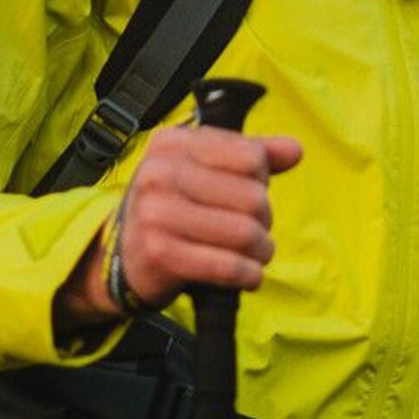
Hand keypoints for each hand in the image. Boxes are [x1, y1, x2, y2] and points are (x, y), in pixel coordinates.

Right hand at [56, 122, 302, 327]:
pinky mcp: (161, 253)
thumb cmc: (174, 208)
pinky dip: (248, 275)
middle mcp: (160, 172)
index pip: (250, 156)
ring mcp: (157, 213)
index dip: (261, 180)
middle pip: (252, 197)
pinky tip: (249, 276)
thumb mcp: (205, 171)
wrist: (125, 257)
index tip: (248, 193)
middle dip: (264, 220)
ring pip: (245, 232)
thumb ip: (252, 156)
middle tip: (253, 232)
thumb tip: (294, 150)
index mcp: (173, 143)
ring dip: (261, 250)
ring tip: (254, 254)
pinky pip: (228, 265)